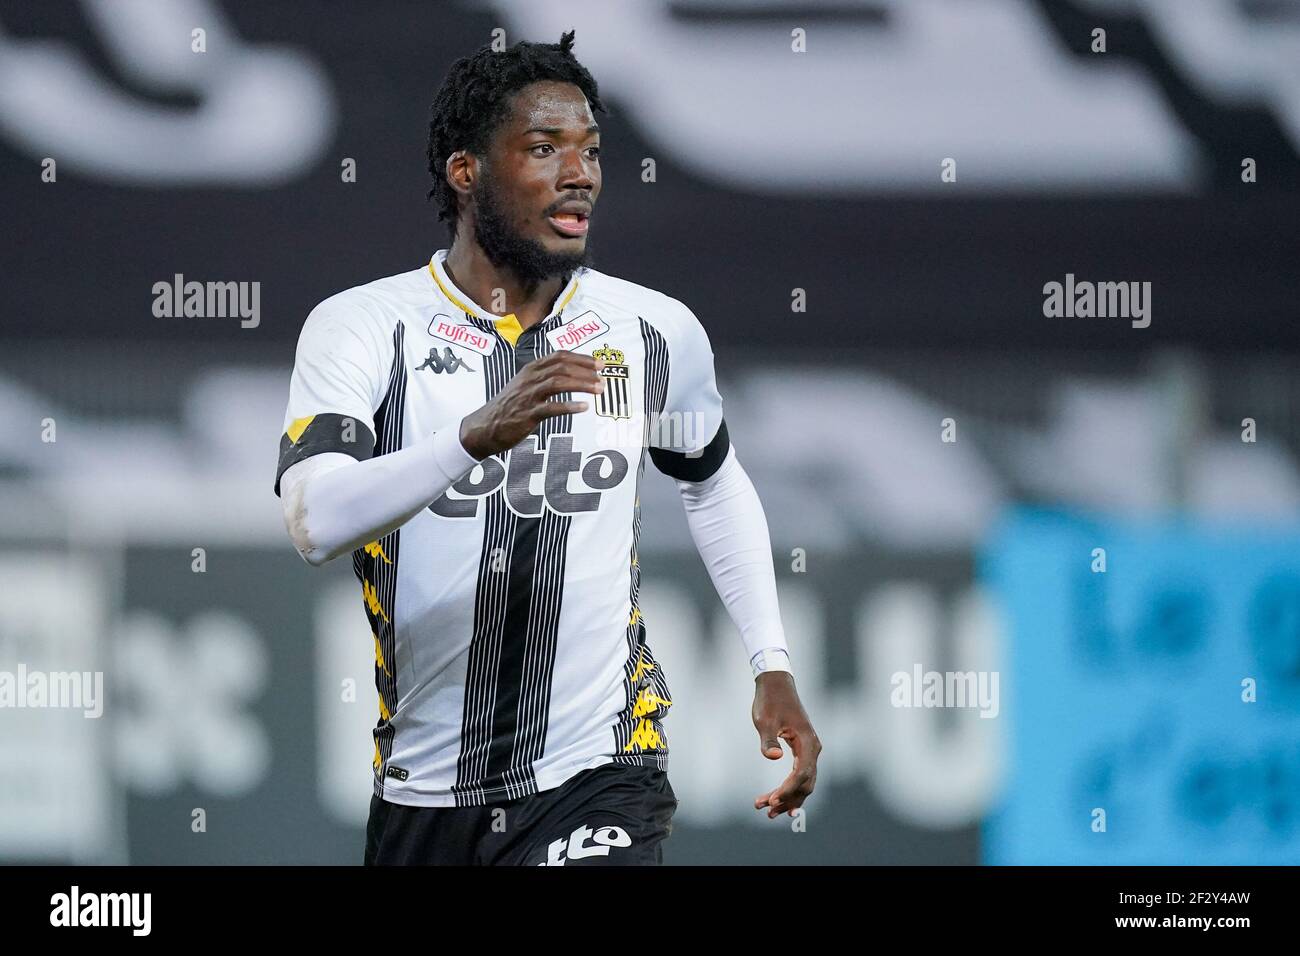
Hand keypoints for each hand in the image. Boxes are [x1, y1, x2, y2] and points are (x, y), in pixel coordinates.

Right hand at [459, 351, 603, 458]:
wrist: (485, 426)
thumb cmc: (509, 406)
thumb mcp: (525, 385)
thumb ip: (545, 377)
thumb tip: (571, 374)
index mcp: (531, 369)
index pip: (560, 356)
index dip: (582, 358)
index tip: (599, 364)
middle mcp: (530, 378)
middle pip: (562, 367)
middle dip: (586, 370)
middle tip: (603, 376)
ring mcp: (529, 395)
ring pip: (559, 383)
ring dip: (582, 385)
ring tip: (599, 389)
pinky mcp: (528, 414)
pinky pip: (552, 408)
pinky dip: (570, 406)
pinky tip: (584, 408)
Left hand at [752, 671, 820, 818]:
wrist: (776, 684)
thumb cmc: (770, 701)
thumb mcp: (765, 719)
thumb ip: (768, 739)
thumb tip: (773, 757)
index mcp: (808, 742)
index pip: (801, 774)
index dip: (787, 790)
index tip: (771, 801)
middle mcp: (813, 748)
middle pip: (805, 783)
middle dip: (787, 799)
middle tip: (766, 810)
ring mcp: (809, 750)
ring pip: (804, 782)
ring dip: (788, 797)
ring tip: (768, 811)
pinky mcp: (802, 749)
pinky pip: (800, 774)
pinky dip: (790, 788)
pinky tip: (777, 799)